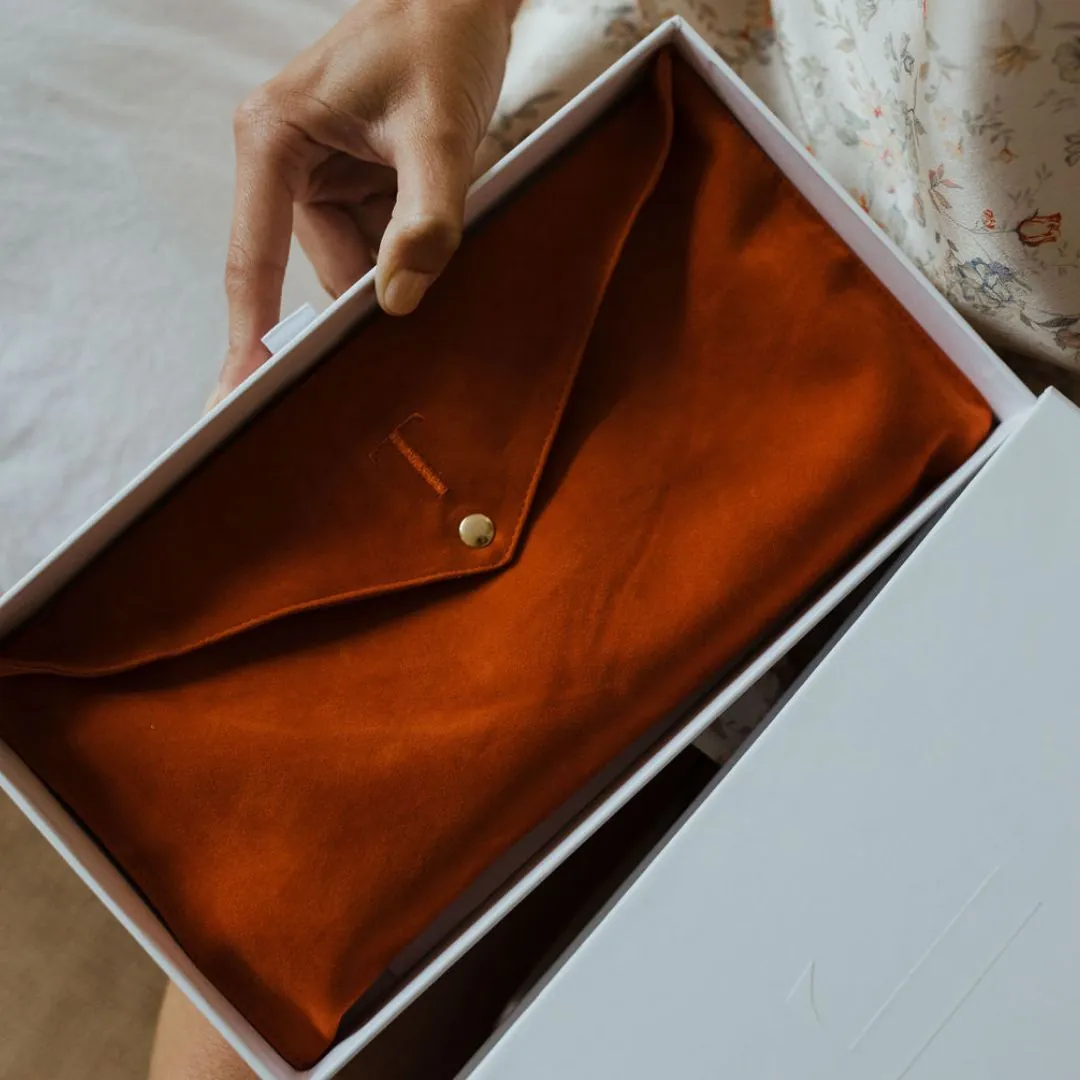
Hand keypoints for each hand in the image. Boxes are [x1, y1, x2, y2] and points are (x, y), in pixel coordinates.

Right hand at [213, 0, 520, 403]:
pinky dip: (409, 244)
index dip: (250, 334)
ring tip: (439, 197)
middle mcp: (282, 163)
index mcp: (273, 140)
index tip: (237, 395)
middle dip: (376, 282)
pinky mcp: (348, 184)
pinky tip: (433, 204)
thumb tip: (396, 303)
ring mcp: (316, 177)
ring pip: (357, 264)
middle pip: (324, 270)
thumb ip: (424, 220)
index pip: (253, 260)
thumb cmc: (438, 41)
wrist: (460, 1)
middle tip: (424, 267)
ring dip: (403, 257)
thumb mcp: (438, 133)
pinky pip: (377, 243)